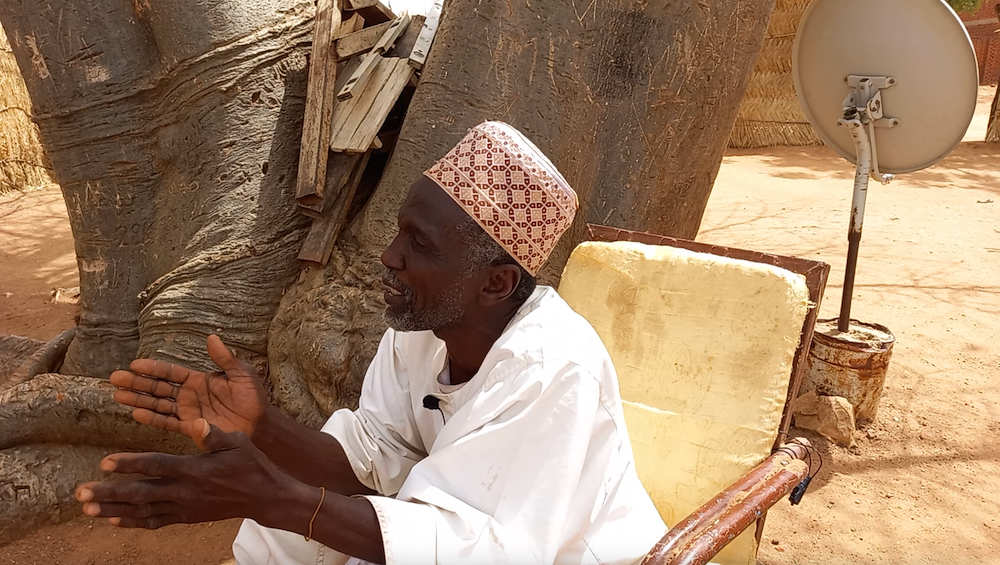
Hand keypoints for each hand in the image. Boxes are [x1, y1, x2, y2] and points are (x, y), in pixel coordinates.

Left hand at [74, 420, 291, 528]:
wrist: (264, 497)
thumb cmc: (251, 464)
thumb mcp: (238, 442)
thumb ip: (214, 434)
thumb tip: (197, 420)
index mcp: (195, 470)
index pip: (157, 465)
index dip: (130, 463)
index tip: (105, 461)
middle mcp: (185, 492)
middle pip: (141, 493)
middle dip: (109, 492)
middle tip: (81, 493)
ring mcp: (184, 507)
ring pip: (142, 510)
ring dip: (113, 509)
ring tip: (87, 508)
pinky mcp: (186, 517)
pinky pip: (154, 521)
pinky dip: (132, 521)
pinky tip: (112, 519)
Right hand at [110, 334, 267, 442]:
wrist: (260, 424)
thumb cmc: (253, 397)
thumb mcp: (241, 374)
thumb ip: (225, 359)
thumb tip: (212, 337)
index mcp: (198, 379)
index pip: (170, 372)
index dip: (153, 368)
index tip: (134, 364)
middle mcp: (188, 394)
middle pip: (157, 387)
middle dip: (137, 383)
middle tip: (115, 378)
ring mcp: (187, 411)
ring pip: (157, 404)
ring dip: (138, 400)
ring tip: (118, 395)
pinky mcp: (190, 428)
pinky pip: (168, 423)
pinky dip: (153, 419)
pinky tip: (136, 413)